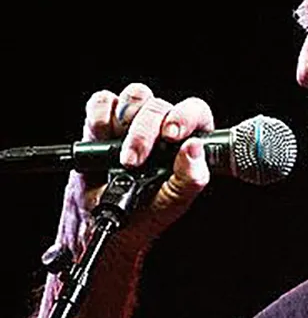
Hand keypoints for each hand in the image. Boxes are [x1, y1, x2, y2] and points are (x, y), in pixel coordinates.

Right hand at [79, 81, 213, 238]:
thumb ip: (191, 178)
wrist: (102, 221)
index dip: (185, 116)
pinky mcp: (104, 120)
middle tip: (132, 162)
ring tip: (118, 156)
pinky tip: (100, 140)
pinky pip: (103, 101)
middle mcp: (163, 127)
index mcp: (187, 143)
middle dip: (144, 133)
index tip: (171, 135)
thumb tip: (195, 149)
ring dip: (125, 121)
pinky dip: (99, 117)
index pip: (196, 113)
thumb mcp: (173, 203)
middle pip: (159, 105)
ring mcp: (133, 121)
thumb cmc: (144, 213)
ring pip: (135, 96)